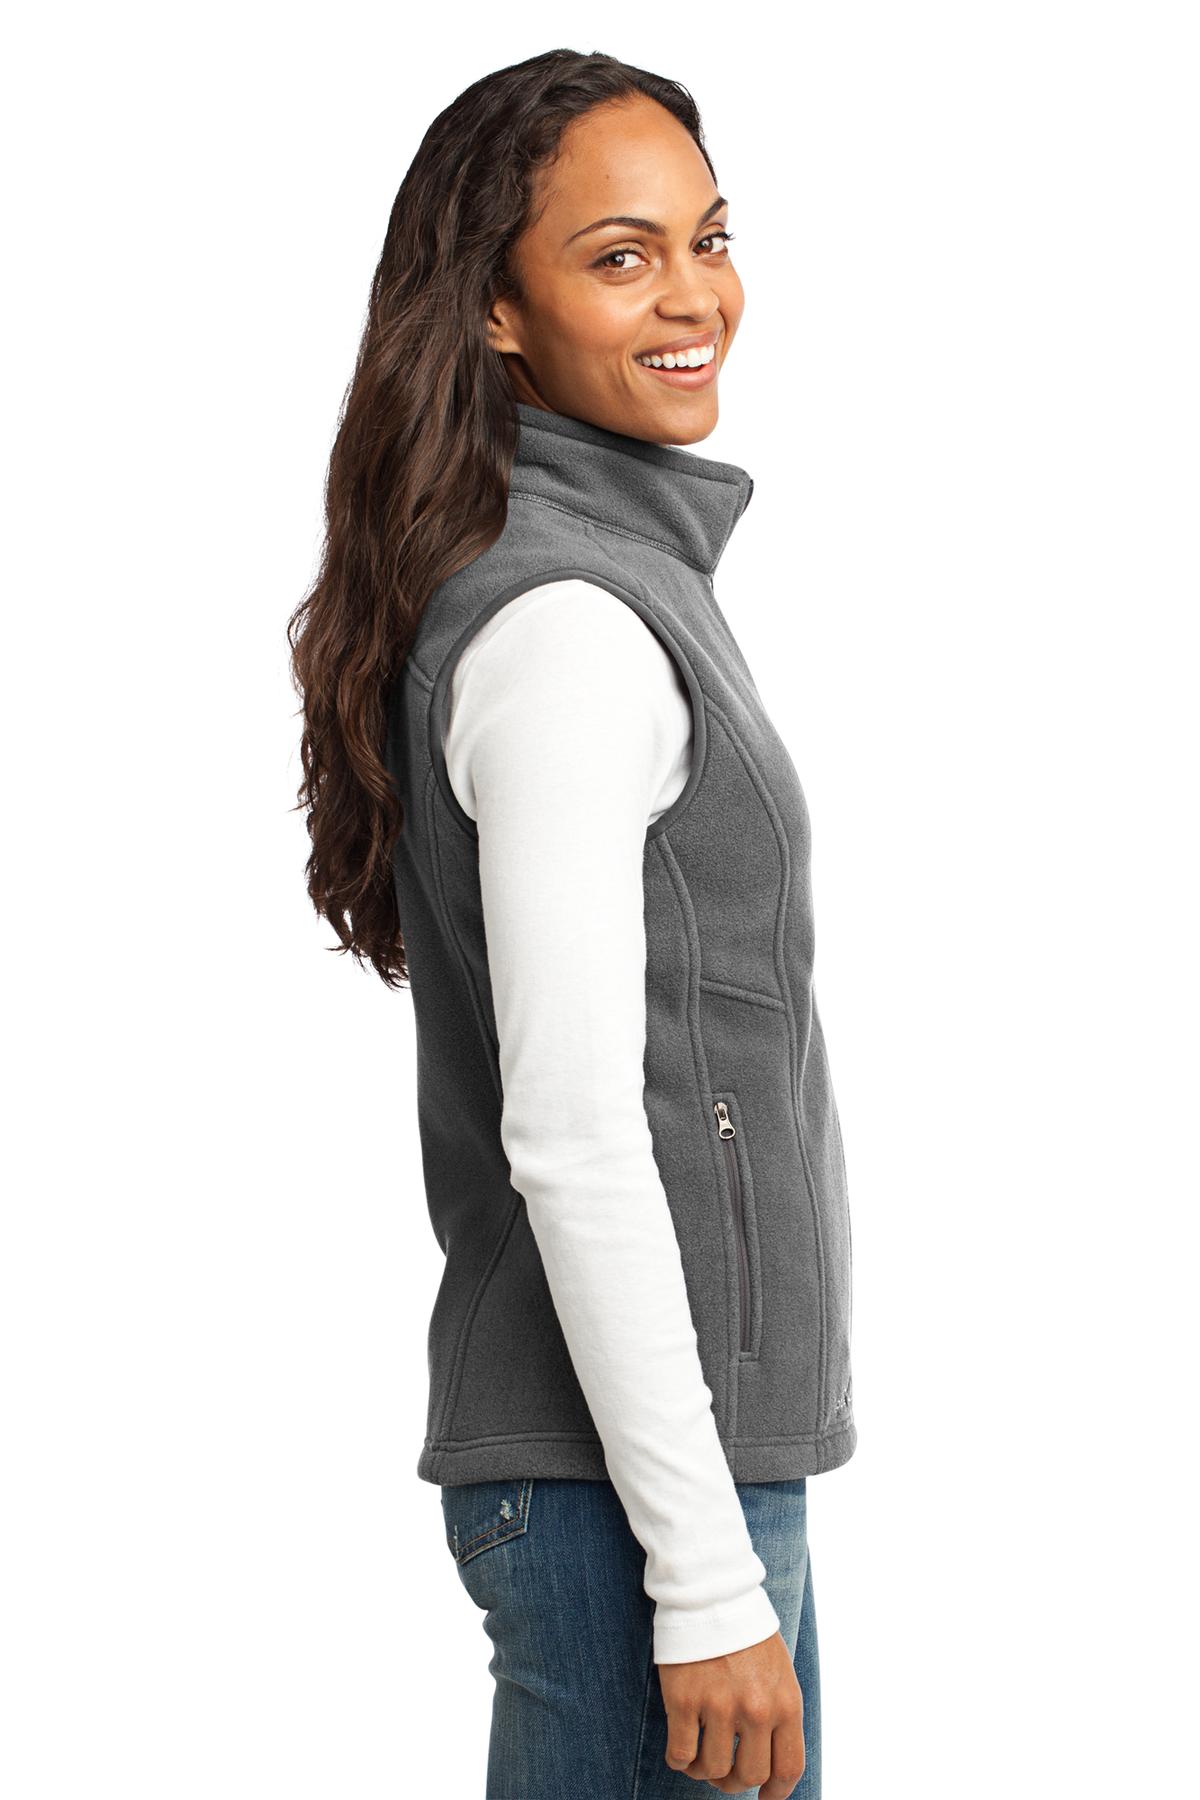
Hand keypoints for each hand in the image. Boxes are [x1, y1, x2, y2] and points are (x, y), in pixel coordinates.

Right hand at [658, 1630, 804, 1796]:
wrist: (710, 1594)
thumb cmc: (745, 1632)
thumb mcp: (779, 1671)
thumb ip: (779, 1712)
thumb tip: (772, 1755)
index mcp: (785, 1703)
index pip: (788, 1768)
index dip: (776, 1793)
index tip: (765, 1799)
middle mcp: (756, 1710)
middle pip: (749, 1775)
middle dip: (735, 1782)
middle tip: (724, 1774)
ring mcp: (719, 1706)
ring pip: (713, 1770)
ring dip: (706, 1772)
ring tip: (701, 1760)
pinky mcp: (684, 1700)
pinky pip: (681, 1754)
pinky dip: (680, 1761)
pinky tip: (681, 1751)